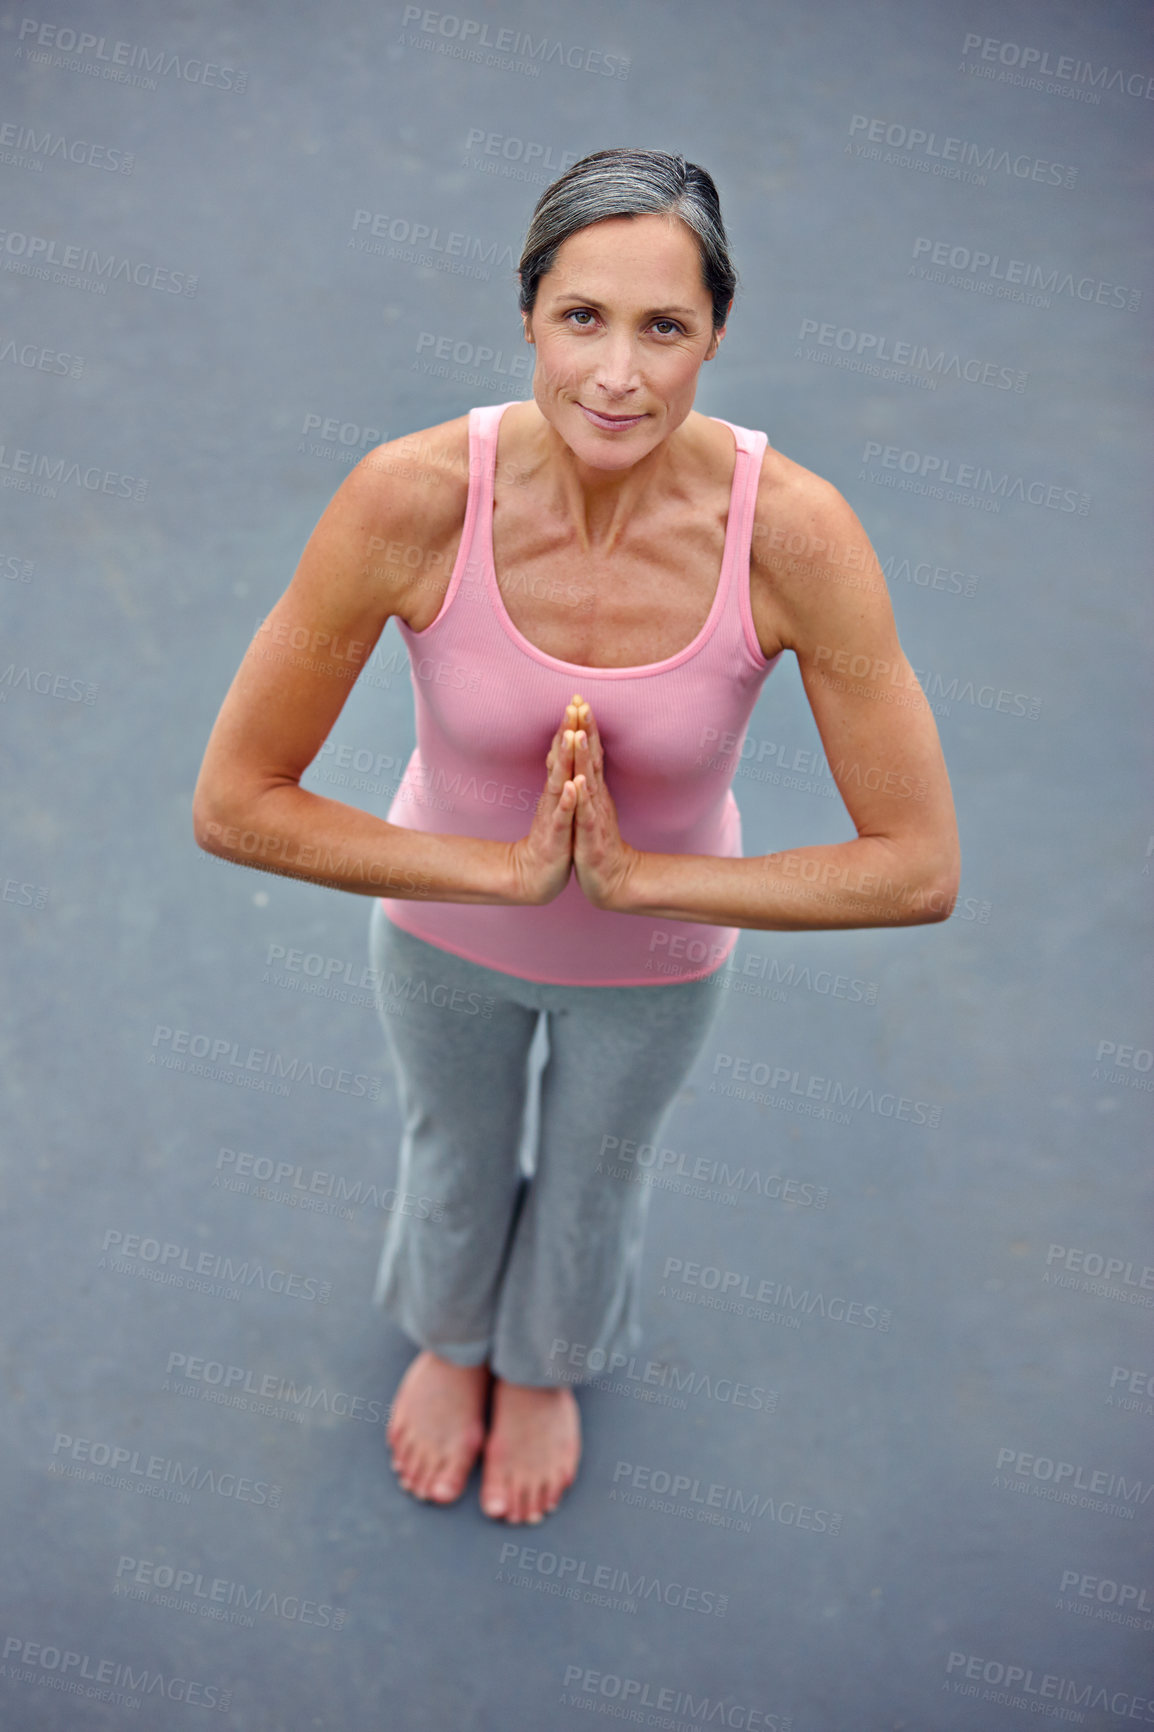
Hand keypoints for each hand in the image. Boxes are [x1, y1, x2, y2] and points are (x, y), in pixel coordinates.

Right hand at [506, 711, 577, 905]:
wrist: (536, 875)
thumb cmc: (554, 838)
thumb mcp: (559, 804)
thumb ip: (560, 777)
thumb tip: (562, 751)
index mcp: (558, 789)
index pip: (563, 752)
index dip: (570, 726)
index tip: (577, 699)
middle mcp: (554, 797)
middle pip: (560, 759)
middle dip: (566, 731)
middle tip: (572, 703)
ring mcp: (553, 815)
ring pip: (559, 782)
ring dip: (564, 759)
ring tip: (570, 735)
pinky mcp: (556, 836)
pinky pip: (562, 817)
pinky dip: (568, 801)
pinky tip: (573, 787)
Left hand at [569, 697, 639, 911]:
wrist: (612, 879)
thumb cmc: (598, 842)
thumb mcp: (593, 808)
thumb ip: (591, 783)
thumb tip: (588, 759)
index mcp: (595, 791)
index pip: (591, 754)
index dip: (586, 727)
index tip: (579, 700)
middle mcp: (598, 798)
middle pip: (592, 759)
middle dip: (586, 731)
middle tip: (582, 703)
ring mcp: (596, 816)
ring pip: (590, 782)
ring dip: (585, 758)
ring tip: (580, 734)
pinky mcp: (591, 837)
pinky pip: (586, 815)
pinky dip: (582, 799)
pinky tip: (578, 783)